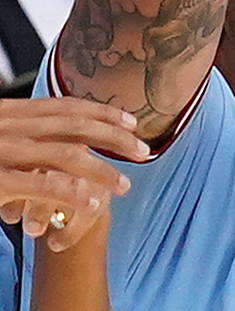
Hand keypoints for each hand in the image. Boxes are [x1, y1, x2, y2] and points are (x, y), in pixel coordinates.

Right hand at [0, 97, 146, 249]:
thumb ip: (18, 132)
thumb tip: (45, 137)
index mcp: (8, 112)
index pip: (64, 107)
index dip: (102, 113)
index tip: (131, 121)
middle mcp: (9, 126)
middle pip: (74, 127)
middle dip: (115, 138)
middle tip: (143, 151)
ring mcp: (4, 152)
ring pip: (66, 156)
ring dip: (102, 170)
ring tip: (124, 186)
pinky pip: (44, 185)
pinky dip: (73, 194)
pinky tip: (94, 204)